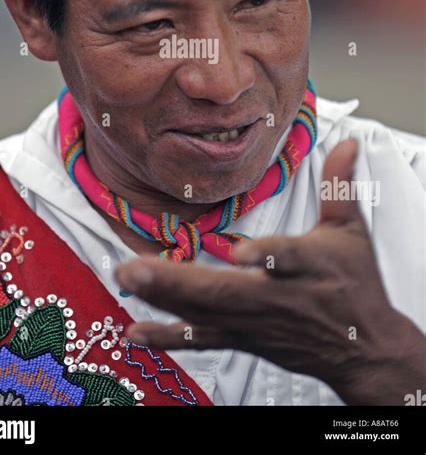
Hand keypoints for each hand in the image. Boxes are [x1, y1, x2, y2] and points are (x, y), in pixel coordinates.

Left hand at [115, 140, 425, 403]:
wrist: (363, 350)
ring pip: (207, 313)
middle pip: (226, 292)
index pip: (286, 258)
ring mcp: (256, 323)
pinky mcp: (244, 338)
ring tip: (126, 278)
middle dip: (177, 282)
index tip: (241, 255)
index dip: (265, 256)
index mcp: (308, 265)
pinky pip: (203, 340)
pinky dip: (169, 337)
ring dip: (163, 297)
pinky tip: (135, 332)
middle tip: (134, 267)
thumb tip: (347, 140)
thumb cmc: (355, 284)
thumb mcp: (351, 230)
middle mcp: (277, 298)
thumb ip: (339, 184)